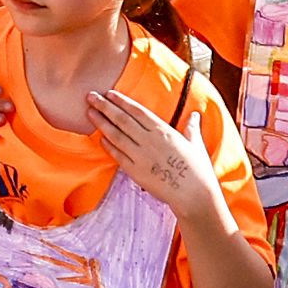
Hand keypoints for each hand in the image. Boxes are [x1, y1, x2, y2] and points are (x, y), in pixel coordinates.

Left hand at [88, 86, 213, 207]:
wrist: (194, 195)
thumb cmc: (198, 169)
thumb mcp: (195, 144)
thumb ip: (191, 128)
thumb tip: (195, 115)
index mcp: (163, 131)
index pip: (137, 111)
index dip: (121, 101)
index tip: (109, 93)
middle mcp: (149, 140)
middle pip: (122, 120)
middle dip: (104, 107)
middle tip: (90, 96)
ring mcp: (140, 156)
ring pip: (116, 136)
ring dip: (101, 123)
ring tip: (89, 113)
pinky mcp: (136, 172)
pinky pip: (118, 156)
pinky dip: (108, 146)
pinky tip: (100, 139)